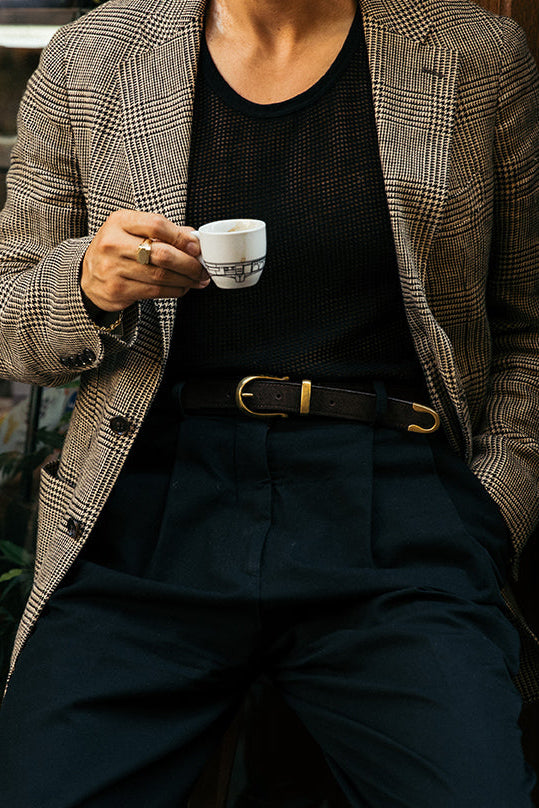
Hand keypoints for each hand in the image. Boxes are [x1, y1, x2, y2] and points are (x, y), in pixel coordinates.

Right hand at [81, 210, 208, 311]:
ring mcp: (113, 268)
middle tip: (202, 268)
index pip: (156, 225)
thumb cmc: (118, 249)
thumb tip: (195, 239)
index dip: (181, 237)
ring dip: (186, 280)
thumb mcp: (133, 231)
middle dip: (188, 263)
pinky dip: (175, 290)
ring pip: (161, 276)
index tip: (196, 247)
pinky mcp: (118, 290)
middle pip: (161, 254)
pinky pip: (155, 291)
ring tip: (198, 279)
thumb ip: (163, 231)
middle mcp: (113, 243)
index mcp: (120, 222)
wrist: (88, 276)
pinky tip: (183, 287)